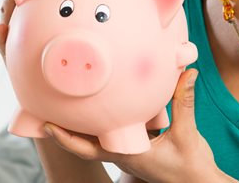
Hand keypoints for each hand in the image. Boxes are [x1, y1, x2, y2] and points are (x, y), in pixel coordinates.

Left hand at [43, 69, 234, 182]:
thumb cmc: (191, 167)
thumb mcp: (187, 132)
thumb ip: (184, 100)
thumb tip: (188, 72)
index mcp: (128, 154)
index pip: (87, 148)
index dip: (65, 137)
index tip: (46, 124)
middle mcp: (124, 156)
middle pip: (85, 144)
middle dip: (66, 128)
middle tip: (48, 109)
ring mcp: (130, 156)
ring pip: (98, 141)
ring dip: (84, 127)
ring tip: (71, 106)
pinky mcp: (140, 153)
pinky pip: (114, 139)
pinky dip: (104, 126)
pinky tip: (106, 110)